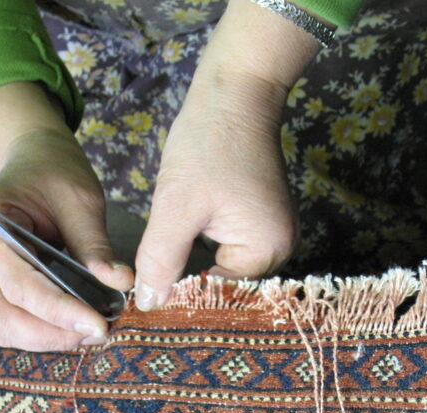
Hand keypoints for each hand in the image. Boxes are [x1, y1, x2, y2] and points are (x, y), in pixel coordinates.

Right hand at [0, 84, 132, 350]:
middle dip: (53, 333)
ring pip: (5, 327)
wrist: (32, 160)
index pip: (21, 284)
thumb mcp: (80, 200)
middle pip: (5, 316)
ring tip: (91, 330)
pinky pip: (11, 323)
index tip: (99, 325)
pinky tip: (73, 325)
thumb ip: (95, 245)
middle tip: (100, 331)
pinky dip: (42, 333)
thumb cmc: (53, 172)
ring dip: (48, 338)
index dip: (60, 311)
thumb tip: (121, 283)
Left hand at [133, 0, 322, 309]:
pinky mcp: (260, 222)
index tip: (147, 306)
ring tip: (157, 282)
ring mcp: (272, 235)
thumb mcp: (177, 206)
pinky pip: (227, 250)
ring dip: (193, 269)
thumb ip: (162, 259)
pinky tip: (178, 252)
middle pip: (225, 286)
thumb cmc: (209, 145)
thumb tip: (148, 305)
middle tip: (146, 299)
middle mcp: (280, 250)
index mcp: (267, 251)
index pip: (219, 293)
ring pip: (222, 269)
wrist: (235, 93)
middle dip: (189, 287)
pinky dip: (202, 251)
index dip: (183, 299)